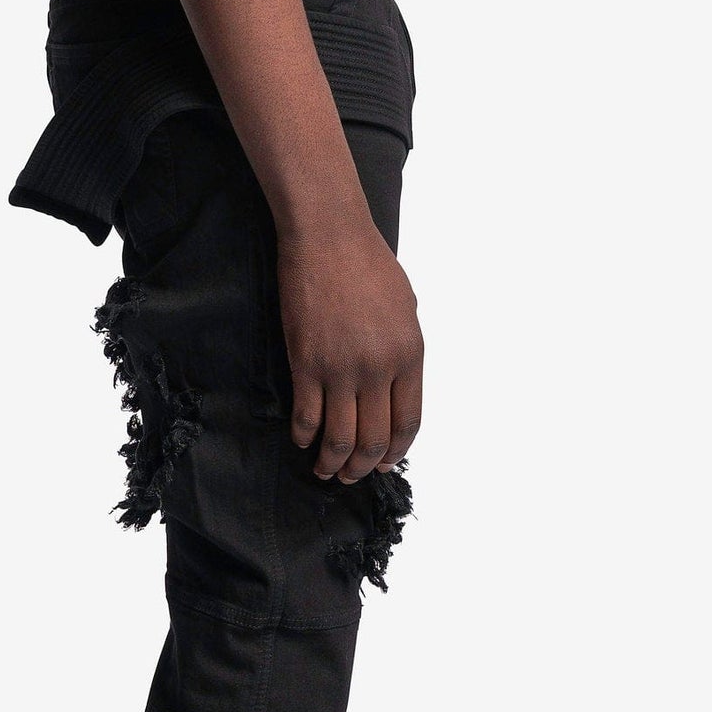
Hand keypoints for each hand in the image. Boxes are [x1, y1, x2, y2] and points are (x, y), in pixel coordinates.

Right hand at [277, 217, 422, 482]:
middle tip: (352, 475)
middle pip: (373, 439)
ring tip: (326, 469)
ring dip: (332, 462)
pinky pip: (307, 416)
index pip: (407, 423)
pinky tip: (302, 440)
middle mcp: (379, 369)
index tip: (385, 463)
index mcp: (410, 355)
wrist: (328, 235)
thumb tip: (394, 387)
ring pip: (339, 438)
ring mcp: (341, 368)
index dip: (395, 452)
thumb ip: (402, 352)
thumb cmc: (368, 264)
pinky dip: (304, 436)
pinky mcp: (306, 363)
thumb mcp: (405, 309)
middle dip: (362, 468)